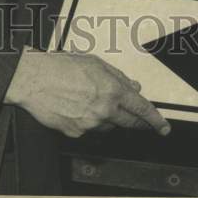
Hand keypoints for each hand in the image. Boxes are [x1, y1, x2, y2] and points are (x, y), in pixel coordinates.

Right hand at [4, 49, 170, 138]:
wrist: (34, 79)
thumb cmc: (62, 66)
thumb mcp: (95, 63)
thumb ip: (118, 77)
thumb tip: (134, 87)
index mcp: (111, 89)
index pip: (141, 108)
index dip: (155, 119)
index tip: (163, 127)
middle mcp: (104, 109)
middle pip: (129, 123)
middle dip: (138, 123)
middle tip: (142, 122)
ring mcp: (90, 124)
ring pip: (109, 126)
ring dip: (109, 118)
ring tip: (92, 101)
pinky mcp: (76, 133)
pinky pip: (91, 130)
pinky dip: (90, 121)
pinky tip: (78, 107)